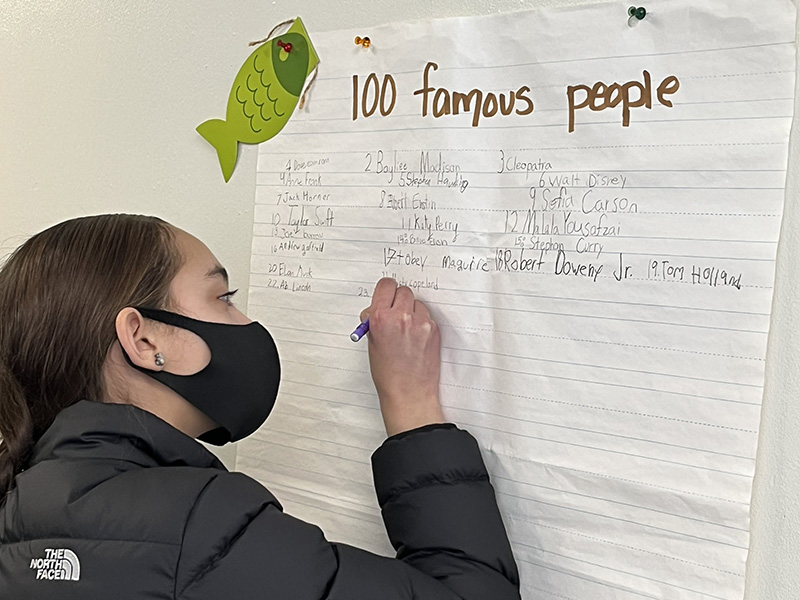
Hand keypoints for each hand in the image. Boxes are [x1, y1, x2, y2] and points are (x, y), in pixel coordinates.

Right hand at [361, 278, 444, 436]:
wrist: (409, 393)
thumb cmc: (388, 374)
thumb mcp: (373, 342)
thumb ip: (375, 320)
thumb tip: (379, 307)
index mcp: (381, 318)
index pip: (385, 285)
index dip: (385, 291)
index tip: (386, 296)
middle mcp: (401, 317)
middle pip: (403, 291)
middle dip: (398, 301)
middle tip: (395, 314)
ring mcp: (421, 322)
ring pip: (416, 303)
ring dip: (411, 311)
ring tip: (406, 331)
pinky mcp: (434, 329)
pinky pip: (426, 316)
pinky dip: (421, 322)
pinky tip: (415, 339)